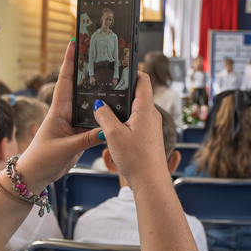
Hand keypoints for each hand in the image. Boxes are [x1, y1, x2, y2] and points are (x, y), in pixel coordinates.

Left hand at [17, 41, 101, 189]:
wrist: (36, 175)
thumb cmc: (42, 159)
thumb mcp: (66, 148)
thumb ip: (86, 139)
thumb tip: (107, 129)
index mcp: (58, 110)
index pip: (65, 81)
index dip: (70, 61)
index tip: (75, 43)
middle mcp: (66, 112)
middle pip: (79, 86)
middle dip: (87, 69)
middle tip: (98, 52)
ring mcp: (73, 122)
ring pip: (89, 103)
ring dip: (98, 91)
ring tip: (112, 75)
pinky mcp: (79, 133)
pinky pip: (93, 119)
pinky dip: (103, 113)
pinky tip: (114, 108)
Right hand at [92, 72, 170, 189]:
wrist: (150, 182)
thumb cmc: (136, 159)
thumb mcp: (113, 135)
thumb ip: (104, 116)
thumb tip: (98, 104)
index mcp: (145, 109)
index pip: (143, 80)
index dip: (132, 71)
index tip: (118, 68)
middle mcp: (151, 115)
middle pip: (139, 93)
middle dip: (123, 89)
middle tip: (107, 85)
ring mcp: (151, 126)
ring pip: (136, 108)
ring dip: (122, 106)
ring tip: (106, 105)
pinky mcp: (148, 136)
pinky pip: (136, 120)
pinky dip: (125, 119)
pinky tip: (112, 125)